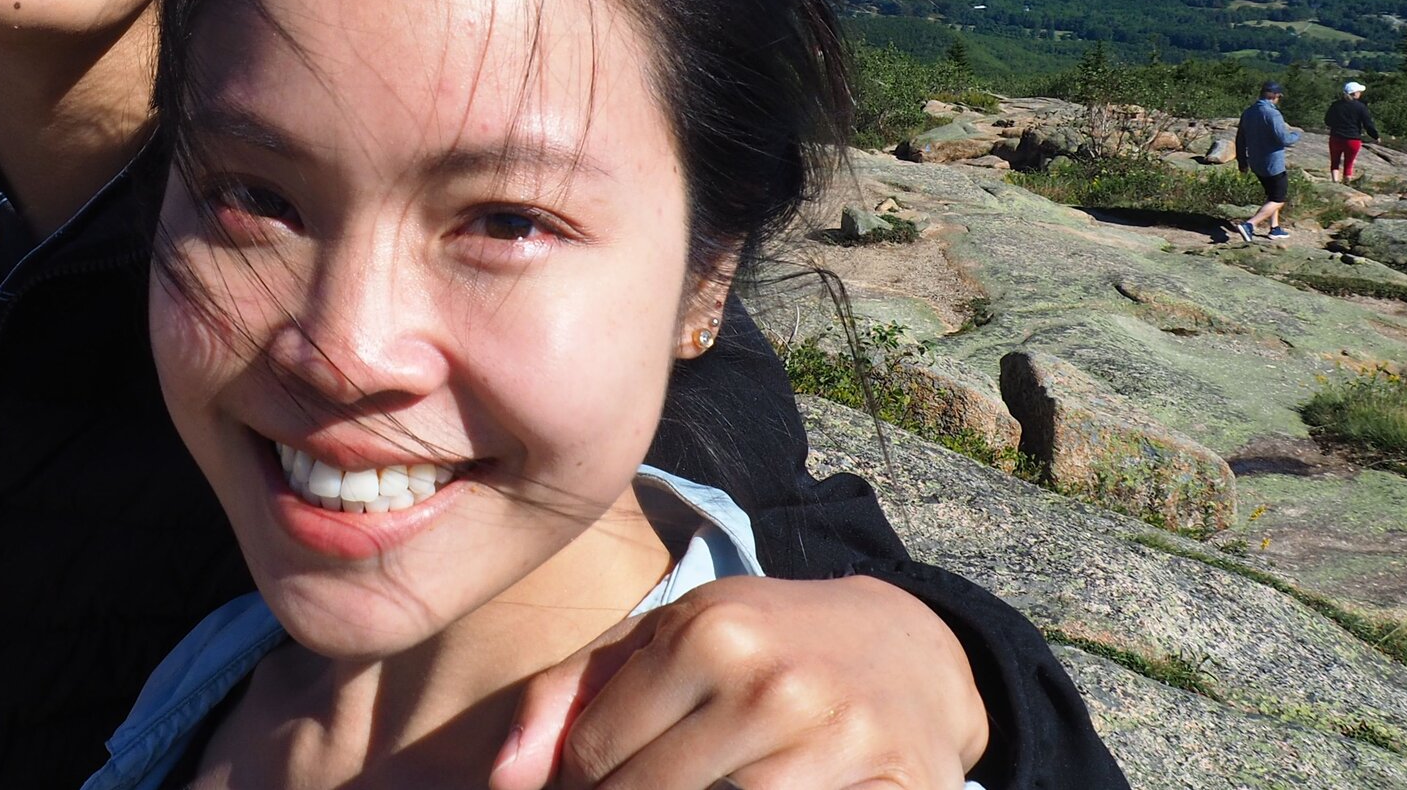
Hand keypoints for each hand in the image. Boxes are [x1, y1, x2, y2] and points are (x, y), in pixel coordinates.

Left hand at [492, 573, 986, 789]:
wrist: (907, 649)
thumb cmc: (762, 646)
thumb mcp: (667, 640)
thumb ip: (571, 694)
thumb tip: (499, 780)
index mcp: (707, 631)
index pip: (596, 753)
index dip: (584, 780)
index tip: (597, 775)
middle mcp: (769, 682)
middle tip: (647, 779)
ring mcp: (832, 738)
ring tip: (707, 779)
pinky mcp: (891, 786)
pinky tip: (756, 786)